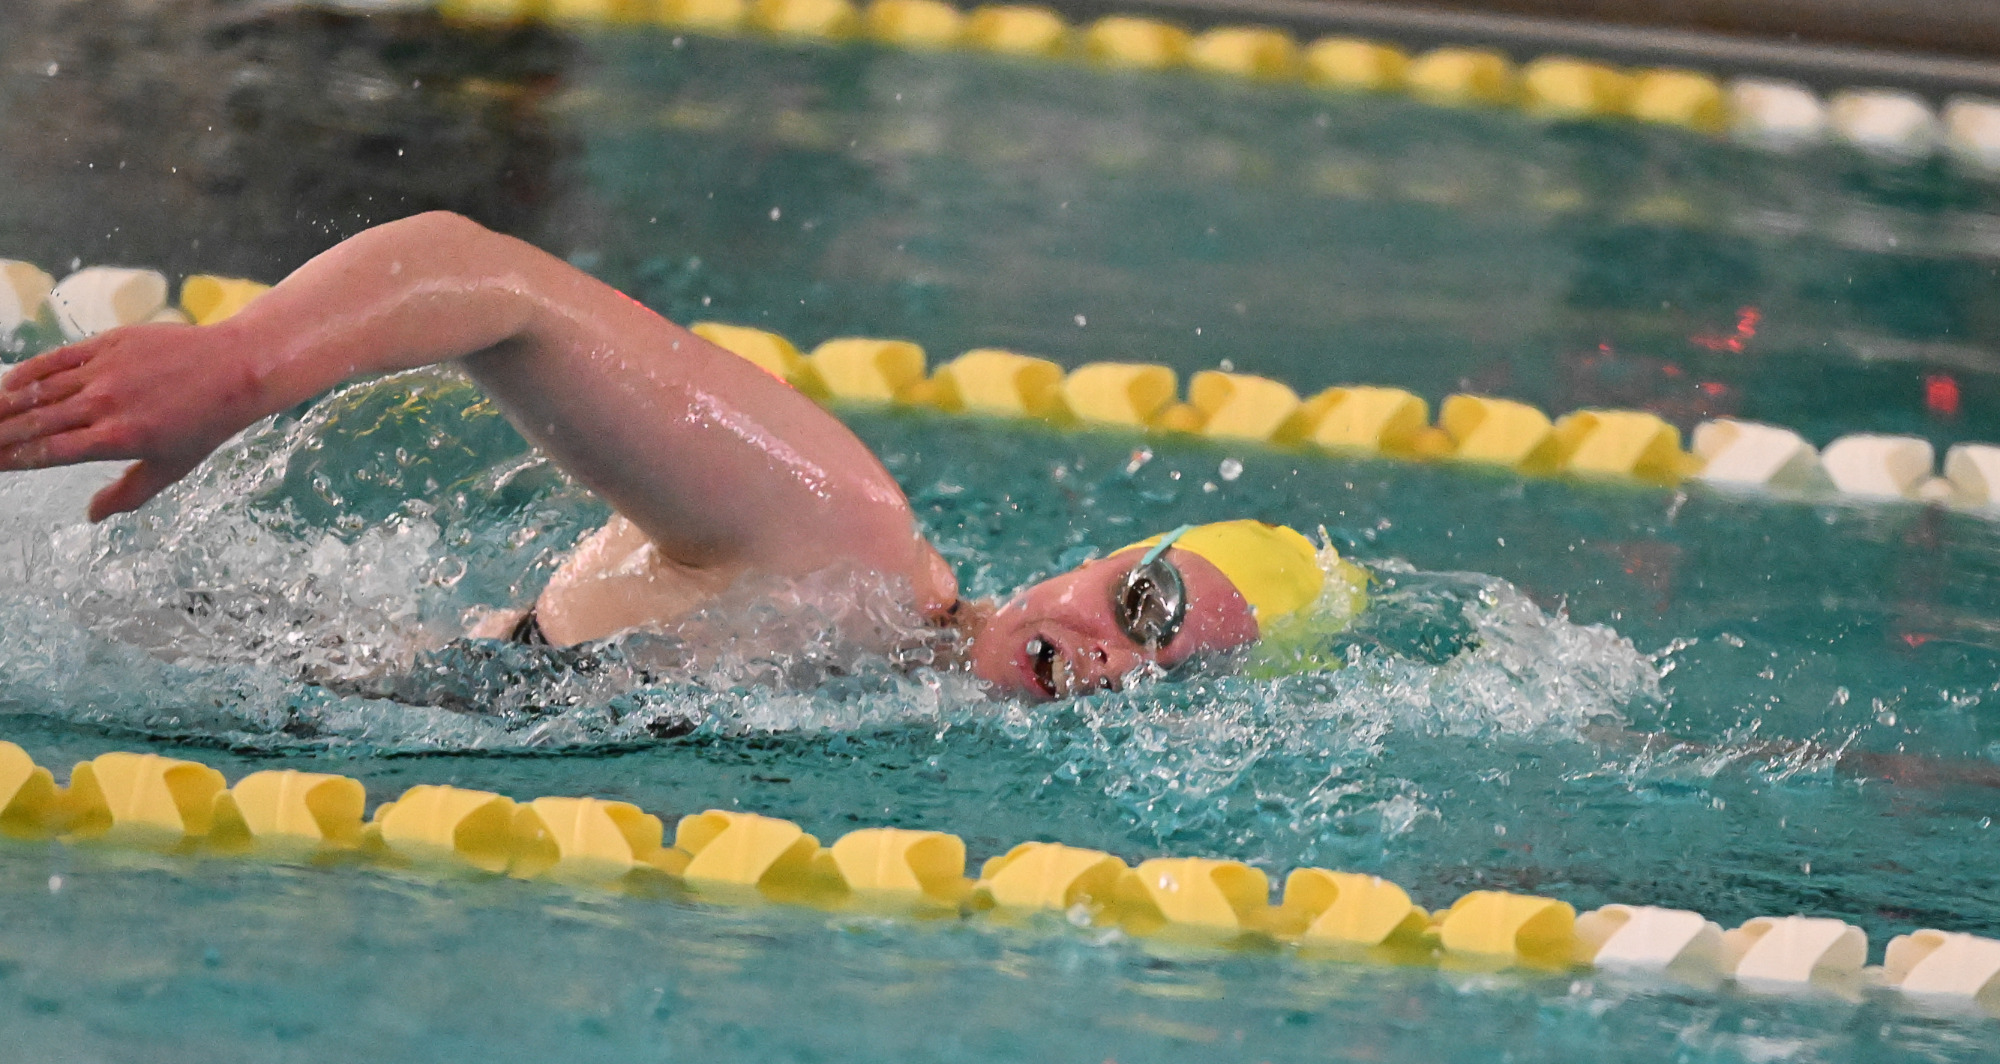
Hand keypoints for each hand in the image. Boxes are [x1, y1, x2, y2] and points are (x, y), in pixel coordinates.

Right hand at [0, 322, 266, 520]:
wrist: (235, 369)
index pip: (47, 452)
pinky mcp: (109, 343)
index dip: (11, 459)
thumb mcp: (172, 468)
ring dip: (3, 404)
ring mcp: (105, 371)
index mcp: (117, 439)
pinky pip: (57, 359)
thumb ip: (128, 493)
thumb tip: (92, 516)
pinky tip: (7, 385)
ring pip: (38, 389)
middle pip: (33, 422)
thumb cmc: (205, 424)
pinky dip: (27, 372)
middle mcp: (104, 404)